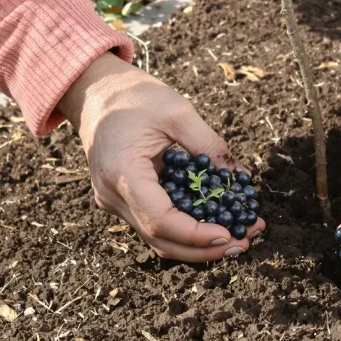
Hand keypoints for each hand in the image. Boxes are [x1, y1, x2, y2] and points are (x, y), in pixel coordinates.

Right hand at [59, 53, 264, 260]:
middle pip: (161, 240)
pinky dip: (186, 229)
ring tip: (239, 237)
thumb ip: (210, 146)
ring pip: (158, 238)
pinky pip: (156, 224)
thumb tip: (241, 178)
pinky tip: (215, 223)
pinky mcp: (124, 200)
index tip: (232, 234)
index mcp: (123, 174)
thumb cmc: (134, 96)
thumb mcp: (178, 112)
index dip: (198, 235)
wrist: (94, 91)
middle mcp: (113, 196)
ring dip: (198, 244)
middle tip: (245, 242)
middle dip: (205, 249)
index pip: (161, 221)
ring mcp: (115, 202)